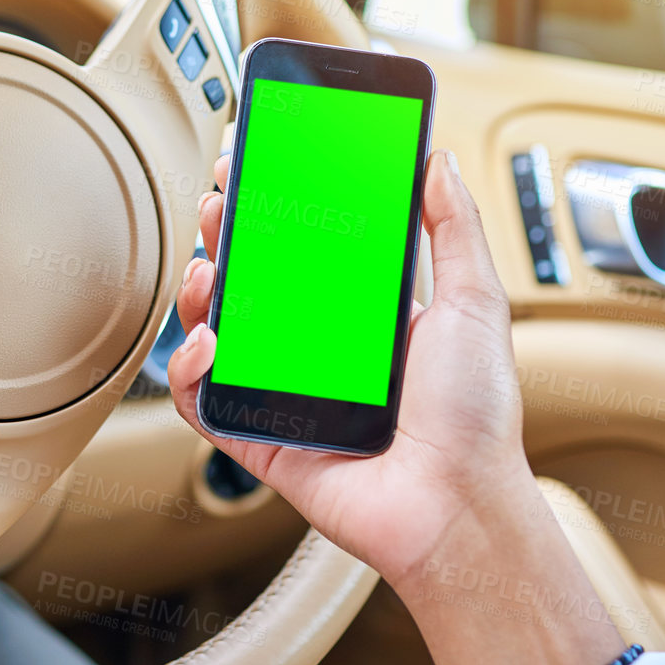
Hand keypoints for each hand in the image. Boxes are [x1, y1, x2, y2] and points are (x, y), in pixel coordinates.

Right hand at [168, 150, 533, 587]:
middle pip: (250, 282)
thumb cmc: (475, 417)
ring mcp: (284, 393)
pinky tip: (209, 346)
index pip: (304, 247)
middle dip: (227, 237)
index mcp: (363, 315)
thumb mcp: (475, 303)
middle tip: (220, 205)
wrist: (457, 504)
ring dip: (198, 295)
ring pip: (216, 334)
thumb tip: (437, 161)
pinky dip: (190, 370)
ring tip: (207, 271)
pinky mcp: (259, 439)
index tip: (257, 165)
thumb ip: (454, 229)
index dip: (274, 208)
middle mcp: (319, 350)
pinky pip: (202, 401)